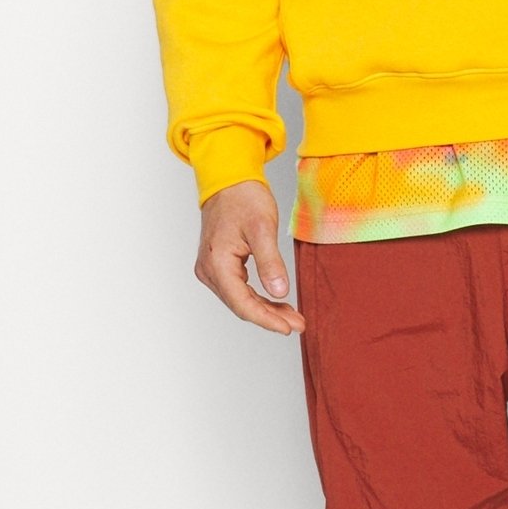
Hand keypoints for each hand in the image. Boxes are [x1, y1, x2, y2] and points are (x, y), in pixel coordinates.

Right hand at [195, 180, 304, 334]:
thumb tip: (279, 292)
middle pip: (241, 305)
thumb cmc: (243, 198)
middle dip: (270, 317)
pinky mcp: (218, 266)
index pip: (242, 303)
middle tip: (298, 324)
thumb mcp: (263, 229)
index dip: (267, 320)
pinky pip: (239, 289)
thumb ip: (271, 262)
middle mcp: (209, 270)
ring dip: (266, 310)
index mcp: (217, 263)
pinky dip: (258, 298)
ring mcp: (211, 269)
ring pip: (240, 300)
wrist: (229, 180)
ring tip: (292, 316)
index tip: (288, 328)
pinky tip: (277, 302)